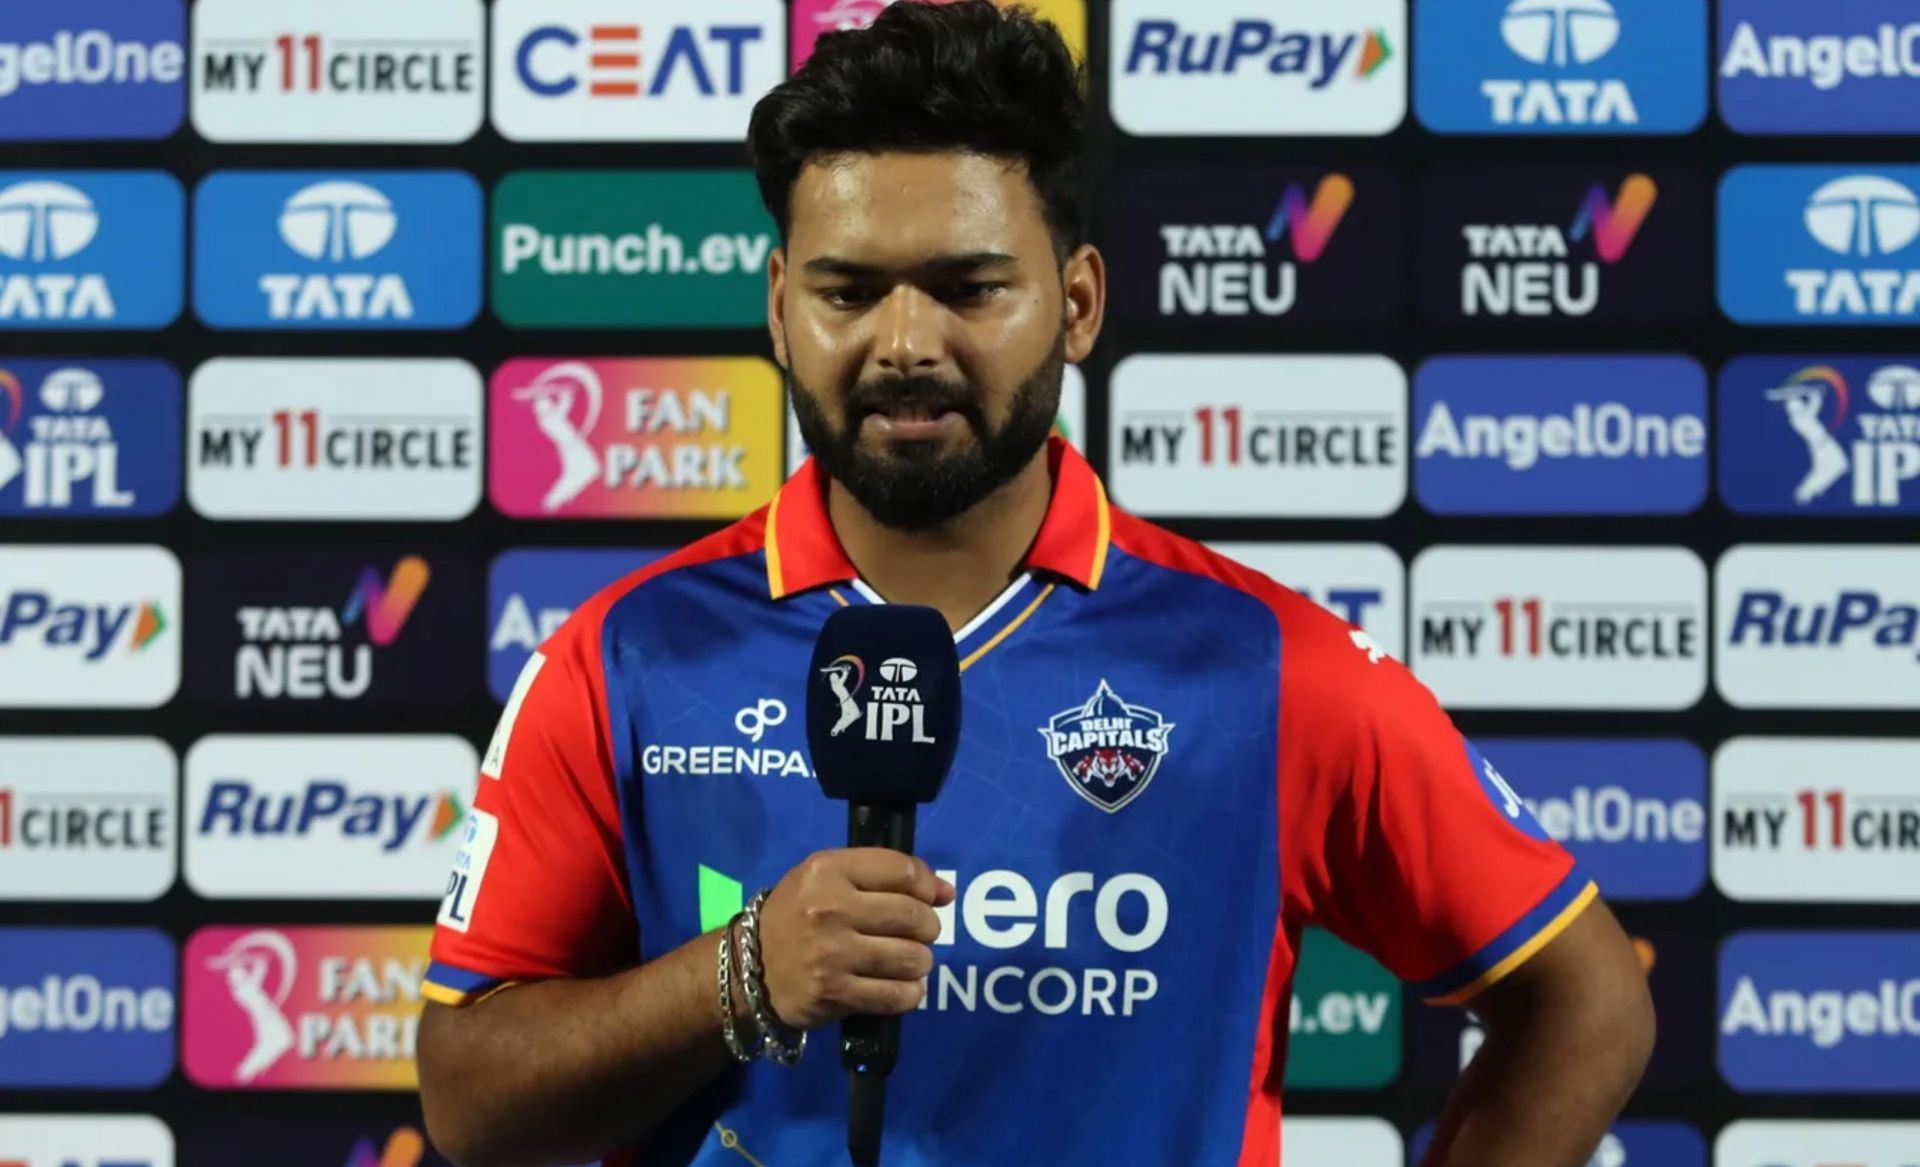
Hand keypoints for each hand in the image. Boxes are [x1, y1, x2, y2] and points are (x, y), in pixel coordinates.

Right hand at [755, 848, 956, 1030]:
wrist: (750, 968)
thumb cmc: (797, 914)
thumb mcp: (827, 878)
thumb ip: (884, 875)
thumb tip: (946, 892)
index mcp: (828, 870)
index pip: (902, 870)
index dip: (927, 885)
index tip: (931, 897)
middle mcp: (830, 909)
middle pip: (913, 915)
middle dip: (928, 926)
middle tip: (919, 933)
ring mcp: (832, 954)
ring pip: (912, 957)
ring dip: (920, 962)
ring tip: (907, 961)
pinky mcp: (835, 994)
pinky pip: (897, 995)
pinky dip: (909, 993)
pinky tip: (900, 986)